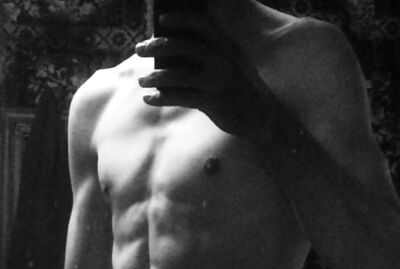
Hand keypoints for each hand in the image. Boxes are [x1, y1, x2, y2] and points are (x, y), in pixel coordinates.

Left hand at [135, 11, 272, 137]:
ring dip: (155, 76)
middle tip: (138, 49)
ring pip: (178, 75)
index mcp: (226, 46)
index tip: (162, 20)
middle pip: (183, 47)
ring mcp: (217, 81)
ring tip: (141, 80)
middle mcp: (222, 60)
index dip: (181, 19)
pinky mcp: (212, 101)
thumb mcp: (230, 65)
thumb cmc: (239, 88)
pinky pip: (180, 97)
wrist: (260, 116)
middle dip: (157, 46)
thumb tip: (170, 52)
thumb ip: (209, 55)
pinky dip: (162, 97)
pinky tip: (150, 98)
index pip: (202, 25)